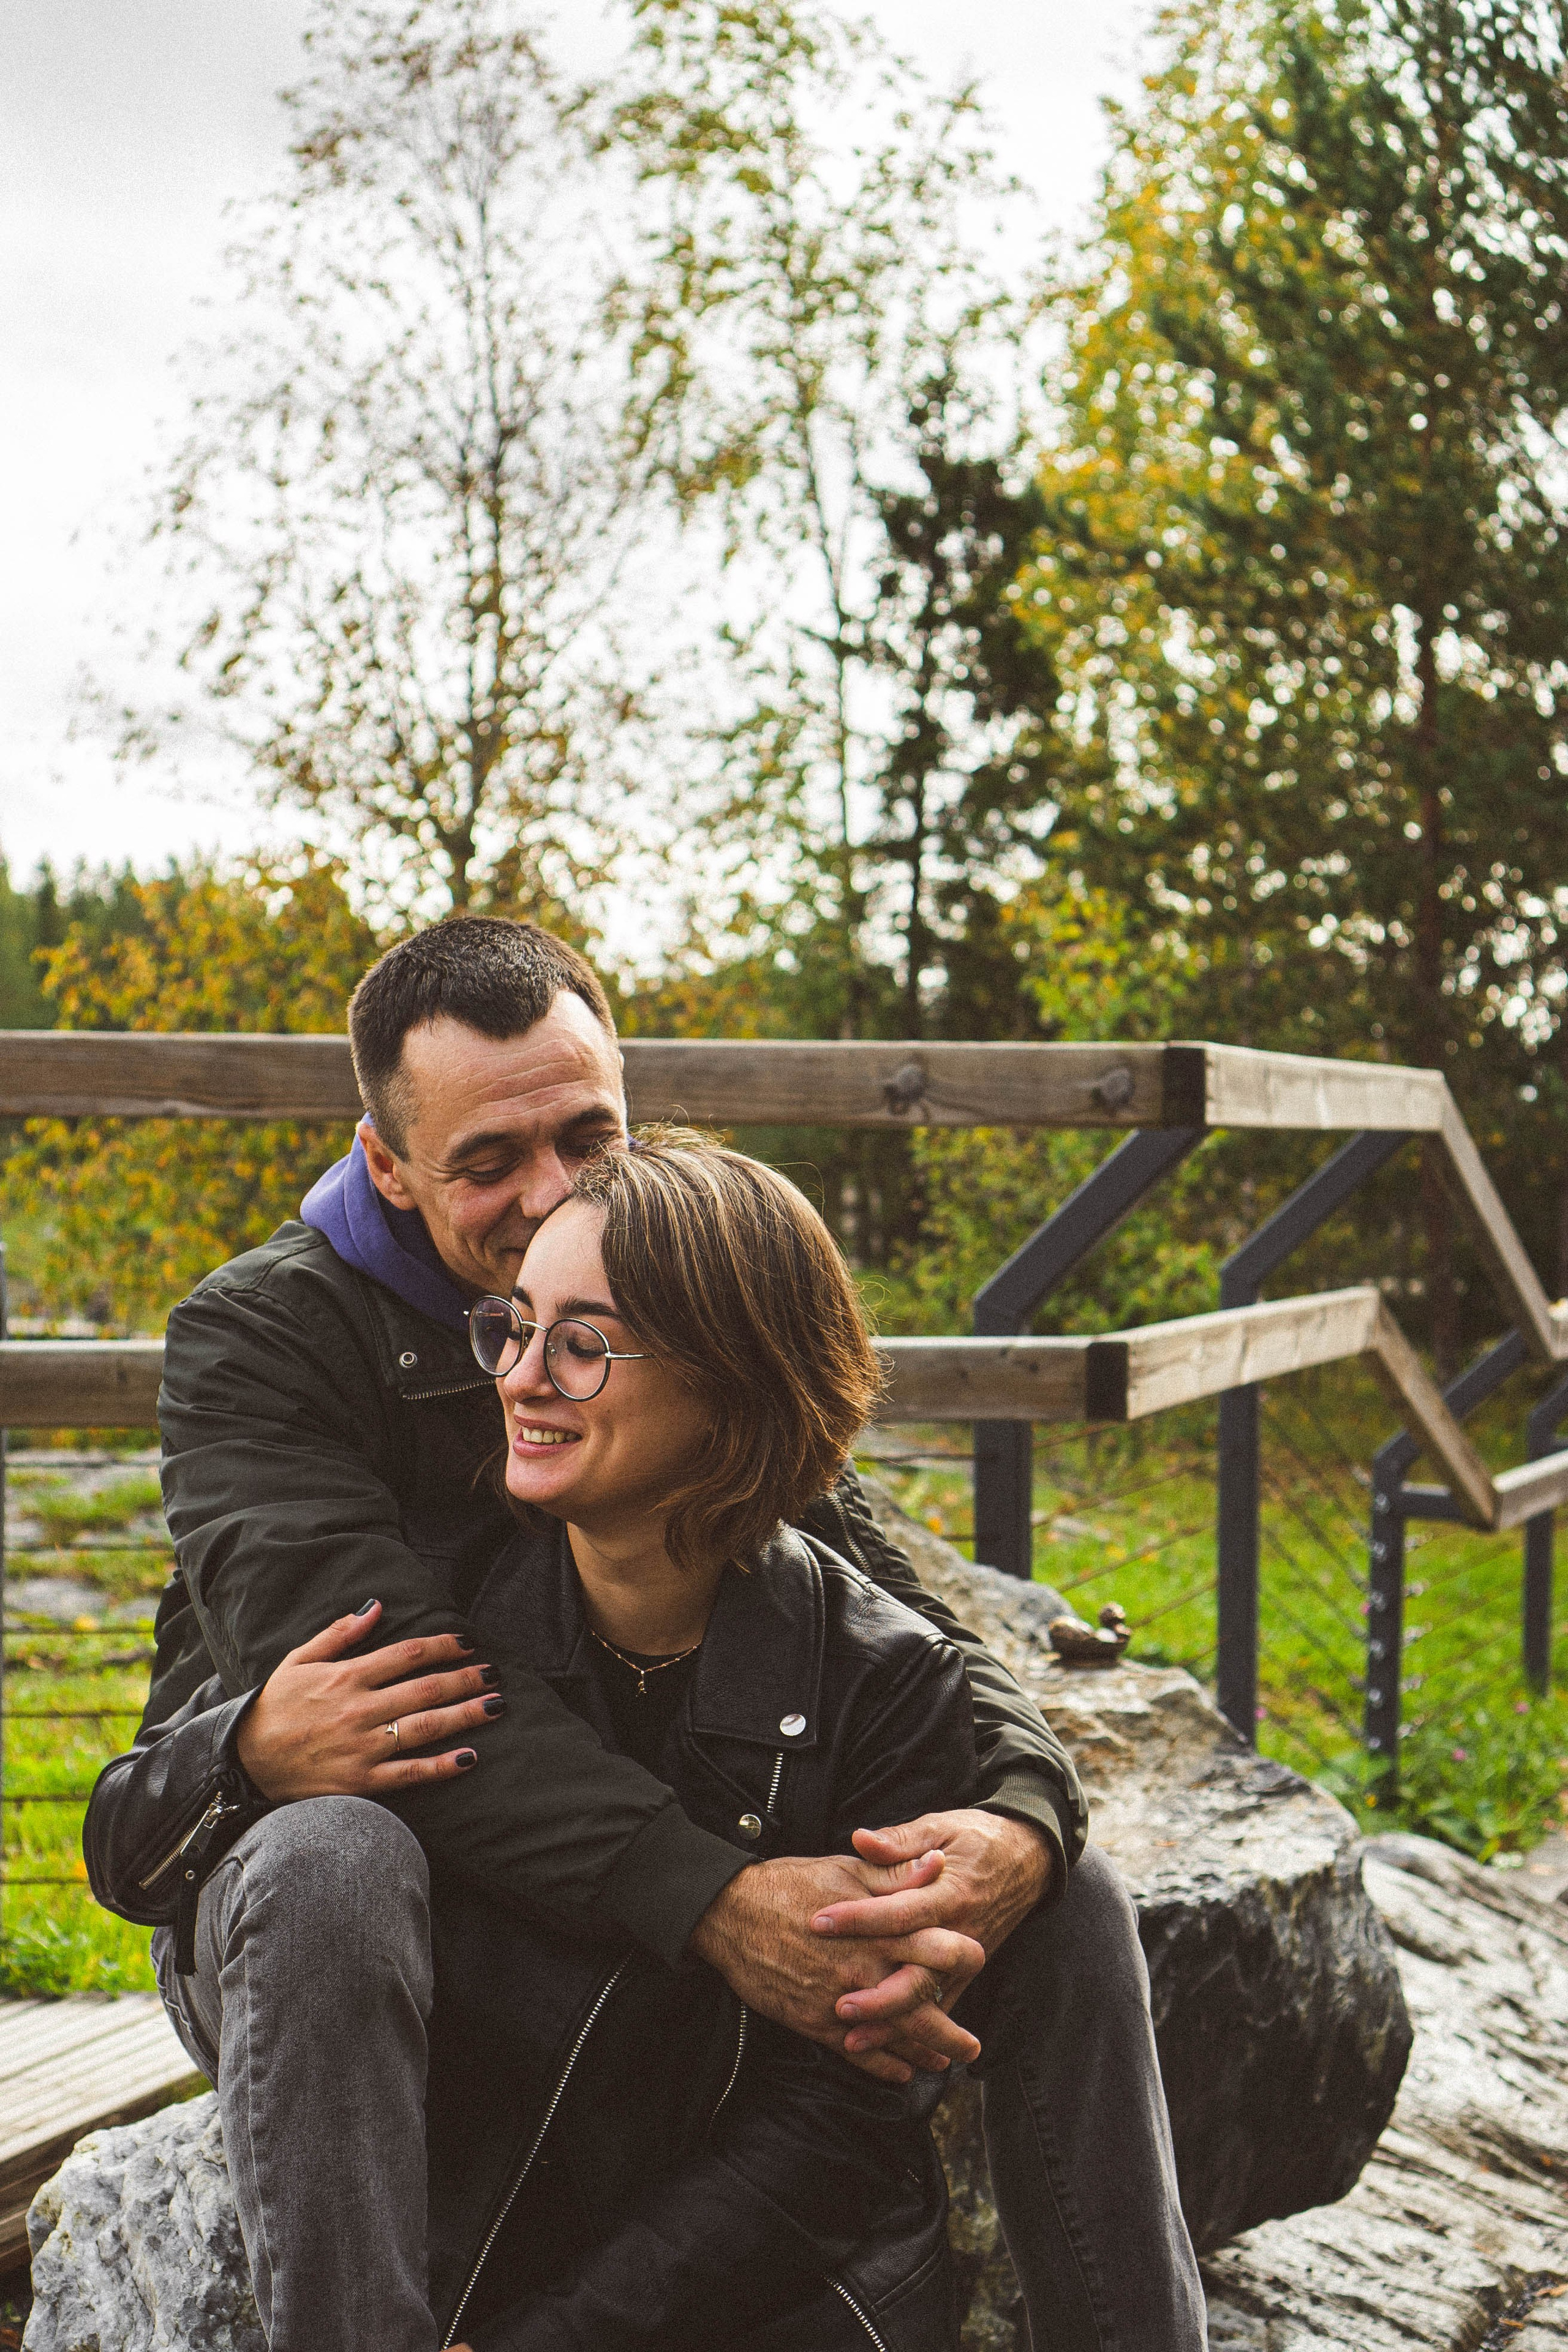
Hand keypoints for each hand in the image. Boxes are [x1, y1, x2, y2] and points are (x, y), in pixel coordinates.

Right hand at [235, 1601, 500, 1801]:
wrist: (243, 1762)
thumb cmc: (274, 1707)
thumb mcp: (299, 1660)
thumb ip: (339, 1633)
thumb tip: (376, 1606)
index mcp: (345, 1677)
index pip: (406, 1654)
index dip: (442, 1646)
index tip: (468, 1643)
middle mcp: (358, 1710)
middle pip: (425, 1689)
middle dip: (466, 1679)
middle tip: (496, 1672)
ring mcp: (362, 1747)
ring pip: (425, 1727)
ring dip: (465, 1715)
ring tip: (496, 1706)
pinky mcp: (361, 1782)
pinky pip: (409, 1774)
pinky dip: (442, 1766)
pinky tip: (470, 1757)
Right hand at [689, 1851, 984, 2085]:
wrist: (732, 1914)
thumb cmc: (791, 1885)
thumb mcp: (847, 1870)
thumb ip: (896, 1875)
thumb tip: (939, 1865)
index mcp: (881, 1929)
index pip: (940, 1948)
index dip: (965, 1958)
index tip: (978, 1963)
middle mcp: (867, 1969)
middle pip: (925, 2008)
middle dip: (953, 2034)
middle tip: (973, 2049)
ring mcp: (842, 2000)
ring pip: (895, 2038)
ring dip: (923, 2055)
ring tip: (943, 2063)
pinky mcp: (816, 2021)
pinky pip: (858, 2053)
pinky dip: (882, 2067)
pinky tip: (899, 2073)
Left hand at [810, 1810, 1053, 2056]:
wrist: (1028, 1857)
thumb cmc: (977, 1837)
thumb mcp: (940, 1825)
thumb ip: (900, 1839)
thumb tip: (860, 1839)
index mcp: (950, 1892)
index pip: (900, 1911)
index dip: (860, 1918)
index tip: (820, 1922)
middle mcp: (960, 1931)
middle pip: (920, 1974)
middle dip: (879, 1996)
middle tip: (838, 2005)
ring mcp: (964, 1957)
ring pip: (929, 2002)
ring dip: (892, 2024)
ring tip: (851, 2040)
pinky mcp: (966, 1972)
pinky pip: (941, 2007)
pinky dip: (914, 2031)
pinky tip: (884, 2046)